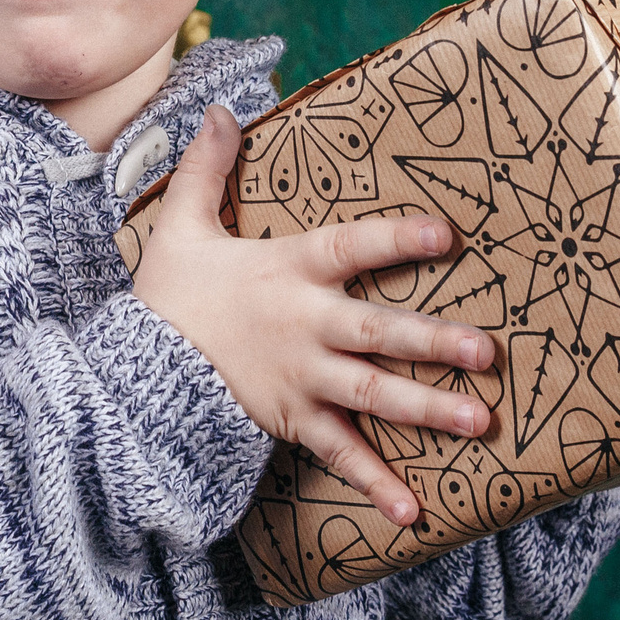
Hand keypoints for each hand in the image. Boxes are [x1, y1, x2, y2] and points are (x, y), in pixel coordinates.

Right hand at [130, 104, 495, 525]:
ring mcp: (302, 379)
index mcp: (287, 272)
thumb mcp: (181, 226)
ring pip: (374, 395)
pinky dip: (375, 483)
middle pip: (379, 333)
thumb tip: (222, 109)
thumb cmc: (167, 298)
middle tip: (488, 351)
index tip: (447, 234)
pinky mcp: (292, 421)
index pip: (350, 248)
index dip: (397, 239)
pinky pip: (340, 453)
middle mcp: (304, 326)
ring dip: (429, 410)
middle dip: (435, 341)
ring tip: (481, 423)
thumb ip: (206, 169)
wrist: (131, 374)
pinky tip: (413, 510)